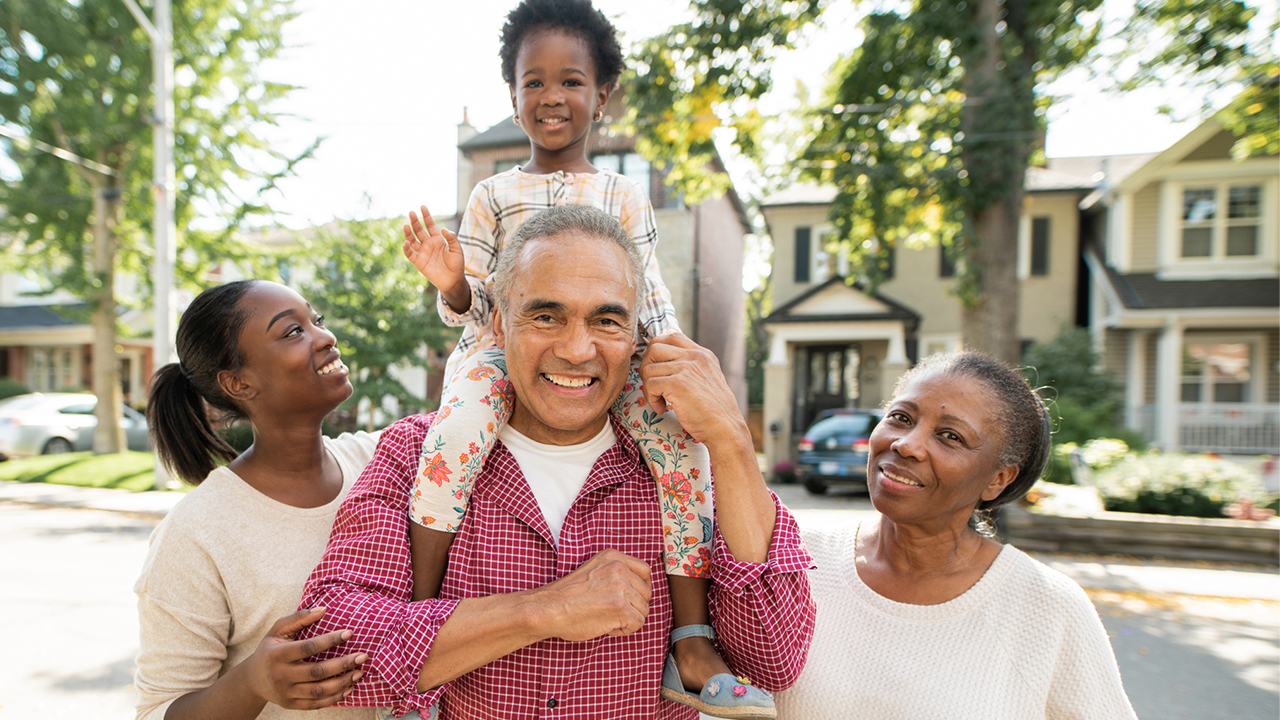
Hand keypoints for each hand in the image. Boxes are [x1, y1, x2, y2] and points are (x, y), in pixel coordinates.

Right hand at [242, 607, 367, 709]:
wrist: (252, 680)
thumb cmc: (270, 649)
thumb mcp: (278, 630)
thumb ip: (299, 618)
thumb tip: (324, 609)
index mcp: (277, 655)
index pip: (308, 647)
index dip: (330, 640)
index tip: (349, 633)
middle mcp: (280, 675)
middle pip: (317, 671)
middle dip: (343, 664)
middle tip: (362, 656)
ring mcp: (286, 692)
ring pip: (318, 690)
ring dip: (342, 683)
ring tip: (359, 673)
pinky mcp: (291, 705)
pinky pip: (315, 704)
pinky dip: (334, 698)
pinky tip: (348, 688)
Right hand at [403, 205, 465, 299]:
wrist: (453, 281)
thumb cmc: (457, 265)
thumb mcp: (457, 249)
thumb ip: (452, 238)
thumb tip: (443, 228)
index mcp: (438, 239)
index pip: (430, 225)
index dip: (426, 216)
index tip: (422, 207)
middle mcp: (428, 244)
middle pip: (419, 230)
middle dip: (415, 221)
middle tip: (411, 212)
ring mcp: (422, 253)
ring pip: (412, 240)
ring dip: (408, 233)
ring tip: (405, 226)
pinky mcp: (419, 262)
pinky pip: (410, 254)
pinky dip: (406, 249)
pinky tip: (406, 243)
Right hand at [534, 549, 651, 640]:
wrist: (550, 609)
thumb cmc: (568, 596)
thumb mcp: (595, 570)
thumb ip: (616, 574)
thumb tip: (639, 589)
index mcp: (613, 556)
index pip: (645, 571)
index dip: (640, 588)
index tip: (630, 598)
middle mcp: (619, 568)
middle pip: (647, 592)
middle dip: (634, 606)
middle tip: (613, 612)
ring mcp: (621, 587)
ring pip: (644, 609)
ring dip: (628, 619)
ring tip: (607, 618)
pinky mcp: (621, 607)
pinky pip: (638, 623)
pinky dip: (625, 630)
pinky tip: (608, 626)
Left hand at [639, 332, 748, 448]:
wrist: (725, 428)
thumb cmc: (714, 410)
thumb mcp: (707, 379)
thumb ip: (691, 366)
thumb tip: (666, 359)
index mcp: (702, 354)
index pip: (672, 336)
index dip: (657, 350)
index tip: (656, 368)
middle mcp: (695, 356)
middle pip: (654, 348)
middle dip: (647, 367)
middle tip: (654, 386)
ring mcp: (686, 368)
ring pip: (649, 369)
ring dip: (649, 388)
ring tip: (660, 401)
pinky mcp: (678, 383)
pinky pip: (650, 384)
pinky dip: (651, 399)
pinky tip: (663, 408)